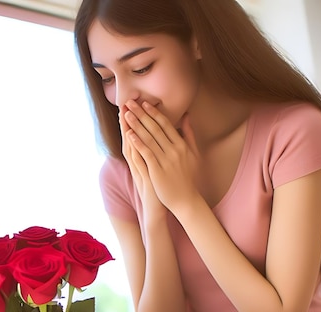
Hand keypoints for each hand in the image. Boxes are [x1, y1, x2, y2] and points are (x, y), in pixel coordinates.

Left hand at [122, 100, 200, 215]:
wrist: (186, 199)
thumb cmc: (189, 178)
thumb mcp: (194, 154)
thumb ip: (189, 134)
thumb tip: (187, 116)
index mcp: (182, 145)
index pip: (166, 124)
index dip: (154, 113)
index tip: (144, 103)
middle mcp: (175, 150)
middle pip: (155, 128)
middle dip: (141, 114)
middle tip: (130, 102)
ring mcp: (166, 160)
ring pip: (149, 138)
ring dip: (136, 125)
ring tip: (126, 115)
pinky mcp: (158, 170)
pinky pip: (146, 153)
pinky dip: (138, 143)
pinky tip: (129, 134)